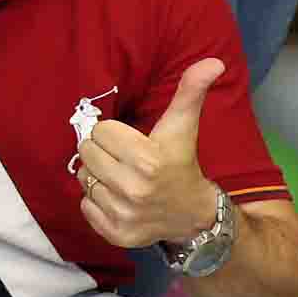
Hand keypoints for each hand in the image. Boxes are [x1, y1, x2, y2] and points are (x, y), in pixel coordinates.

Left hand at [75, 57, 229, 252]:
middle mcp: (133, 190)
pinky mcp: (116, 235)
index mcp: (147, 160)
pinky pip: (85, 206)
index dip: (113, 133)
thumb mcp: (183, 126)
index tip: (130, 141)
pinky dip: (96, 201)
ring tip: (121, 178)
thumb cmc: (182, 163)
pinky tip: (118, 198)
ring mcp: (123, 215)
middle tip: (122, 158)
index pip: (100, 132)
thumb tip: (213, 61)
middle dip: (102, 152)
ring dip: (98, 176)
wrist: (194, 215)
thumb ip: (191, 91)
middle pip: (87, 154)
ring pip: (84, 179)